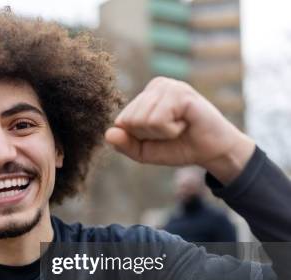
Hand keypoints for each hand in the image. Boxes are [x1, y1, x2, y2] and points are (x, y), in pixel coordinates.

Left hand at [105, 77, 254, 183]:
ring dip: (162, 133)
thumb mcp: (145, 152)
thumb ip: (125, 144)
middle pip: (129, 120)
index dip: (139, 137)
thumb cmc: (179, 147)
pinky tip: (185, 123)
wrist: (212, 151)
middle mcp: (156, 85)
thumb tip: (108, 134)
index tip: (160, 135)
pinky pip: (157, 120)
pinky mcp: (181, 93)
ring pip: (142, 120)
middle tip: (171, 131)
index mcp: (145, 95)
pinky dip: (170, 130)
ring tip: (179, 126)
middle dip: (149, 135)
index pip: (121, 122)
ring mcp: (170, 86)